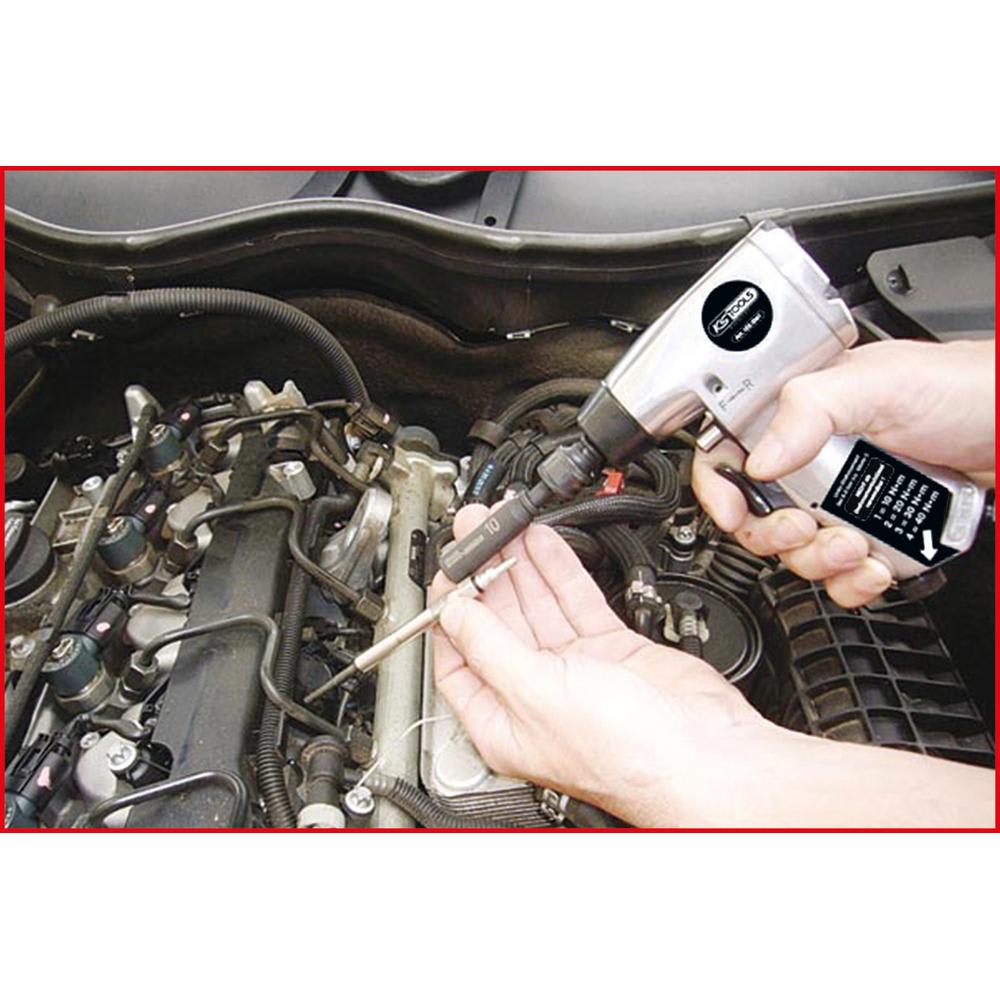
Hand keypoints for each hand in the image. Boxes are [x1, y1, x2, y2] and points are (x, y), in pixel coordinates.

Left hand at [430, 504, 768, 825]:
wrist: (704, 754)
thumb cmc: (627, 755)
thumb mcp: (536, 693)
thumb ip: (491, 647)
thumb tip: (454, 614)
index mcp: (503, 722)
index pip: (459, 659)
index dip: (451, 613)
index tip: (449, 574)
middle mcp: (535, 696)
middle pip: (499, 624)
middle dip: (485, 575)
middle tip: (475, 532)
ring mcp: (575, 670)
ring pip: (538, 606)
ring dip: (520, 564)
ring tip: (502, 525)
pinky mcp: (610, 650)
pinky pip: (575, 600)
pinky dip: (558, 570)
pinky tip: (542, 542)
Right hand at [693, 339, 994, 606]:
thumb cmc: (964, 389)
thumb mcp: (877, 384)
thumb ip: (807, 410)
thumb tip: (758, 460)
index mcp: (798, 418)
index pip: (729, 453)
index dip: (718, 487)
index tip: (734, 513)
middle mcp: (814, 460)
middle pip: (757, 516)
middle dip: (776, 534)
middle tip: (806, 525)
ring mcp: (844, 500)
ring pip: (798, 552)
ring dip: (820, 561)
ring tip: (855, 544)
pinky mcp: (875, 532)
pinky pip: (841, 575)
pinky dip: (852, 582)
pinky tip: (875, 565)